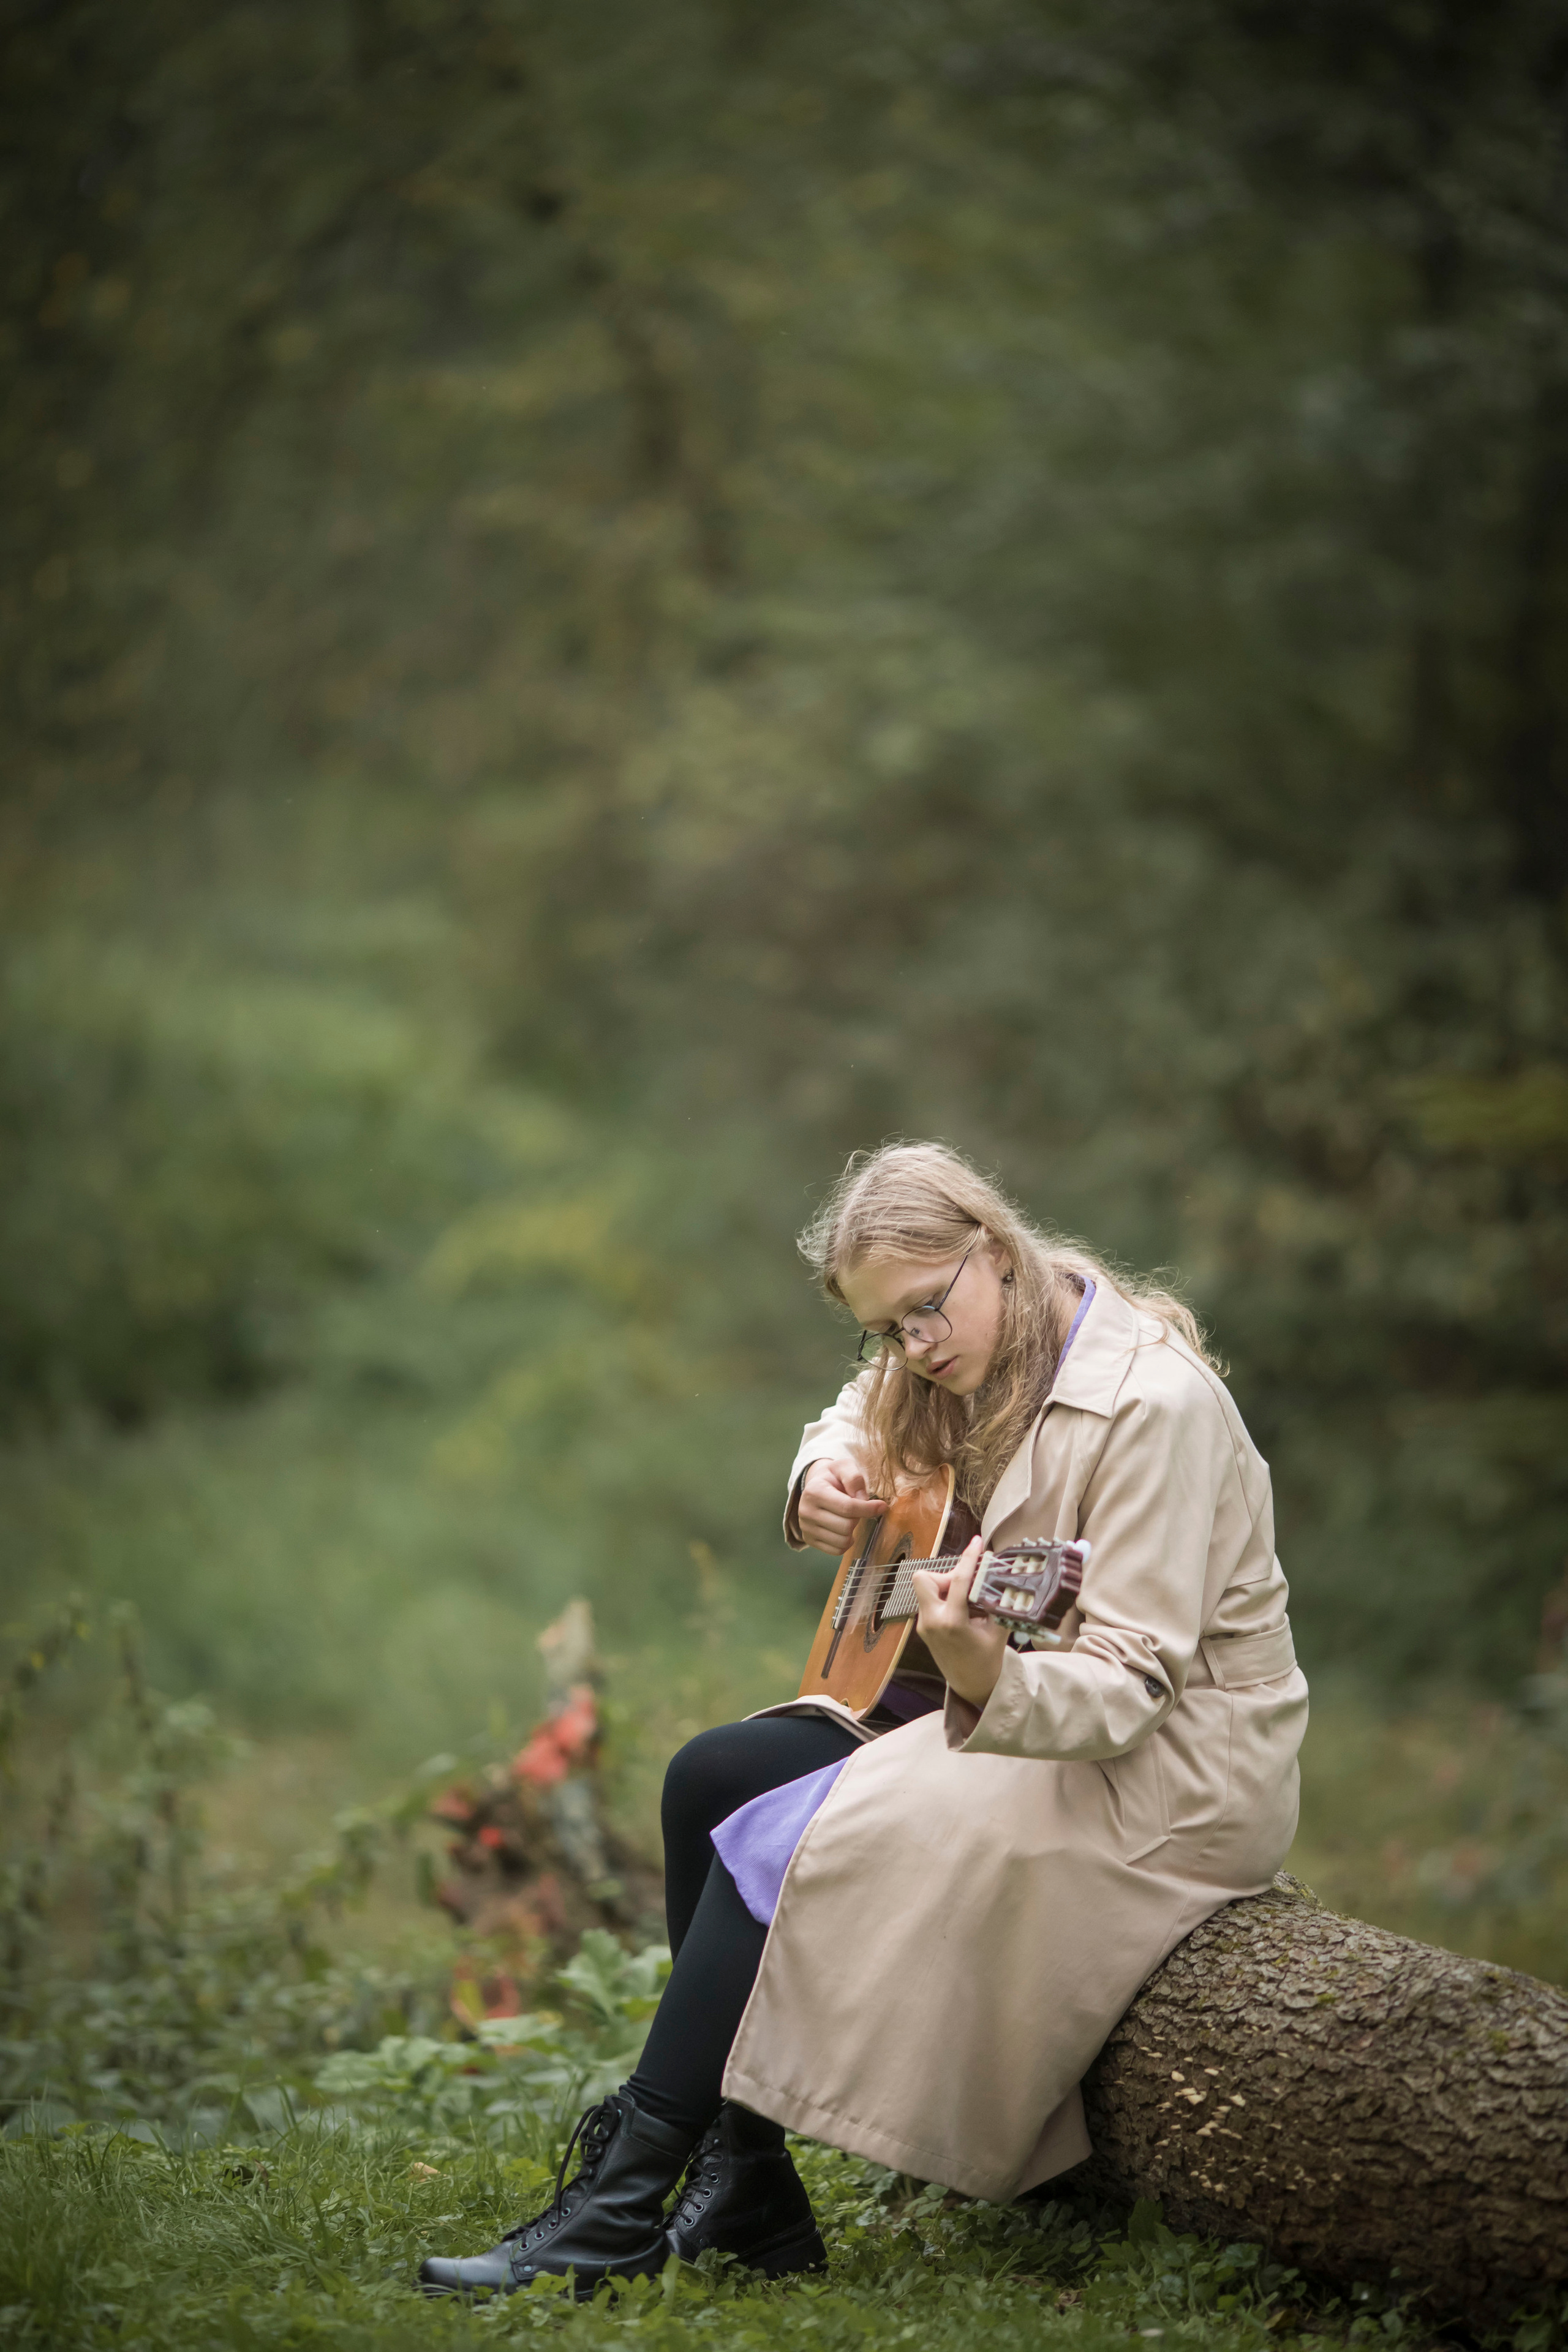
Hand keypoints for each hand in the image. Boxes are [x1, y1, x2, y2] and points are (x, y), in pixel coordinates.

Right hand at [798, 1459, 886, 1554]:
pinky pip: (837, 1550)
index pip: (847, 1507)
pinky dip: (846, 1542)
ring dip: (852, 1531)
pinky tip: (844, 1530)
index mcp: (814, 1491)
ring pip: (842, 1541)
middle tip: (857, 1509)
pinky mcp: (809, 1540)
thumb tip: (863, 1499)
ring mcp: (806, 1528)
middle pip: (846, 1526)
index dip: (868, 1509)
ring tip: (849, 1518)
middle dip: (858, 1518)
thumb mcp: (844, 1467)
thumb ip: (854, 1478)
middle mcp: (806, 1511)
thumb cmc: (833, 1477)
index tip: (882, 1506)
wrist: (816, 1486)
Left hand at [913, 1537, 1008, 1710]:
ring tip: (967, 1600)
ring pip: (926, 1589)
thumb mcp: (998, 1630)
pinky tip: (962, 1609)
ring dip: (945, 1586)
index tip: (977, 1541)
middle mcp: (932, 1621)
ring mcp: (924, 1625)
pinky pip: (929, 1601)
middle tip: (967, 1584)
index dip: (968, 1557)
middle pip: (924, 1578)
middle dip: (945, 1574)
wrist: (972, 1686)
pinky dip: (945, 1598)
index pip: (958, 1580)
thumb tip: (1003, 1575)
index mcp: (952, 1622)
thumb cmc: (988, 1660)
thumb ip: (998, 1602)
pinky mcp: (922, 1628)